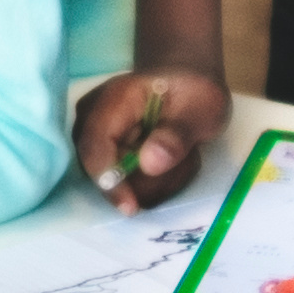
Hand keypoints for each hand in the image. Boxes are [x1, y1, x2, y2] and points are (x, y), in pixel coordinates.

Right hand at [70, 62, 223, 210]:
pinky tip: (172, 164)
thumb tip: (149, 164)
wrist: (185, 85)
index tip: (132, 207)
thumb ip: (177, 135)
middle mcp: (91, 119)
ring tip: (184, 157)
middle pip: (102, 173)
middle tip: (187, 160)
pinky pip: (124, 186)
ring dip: (155, 182)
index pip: (94, 147)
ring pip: (117, 185)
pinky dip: (152, 182)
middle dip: (147, 181)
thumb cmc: (193, 92)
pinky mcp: (103, 157)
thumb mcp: (201, 108)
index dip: (109, 181)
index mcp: (112, 100)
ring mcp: (93, 139)